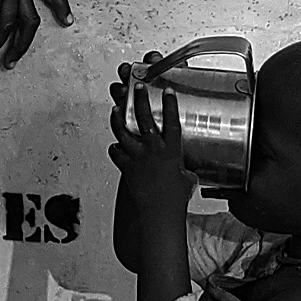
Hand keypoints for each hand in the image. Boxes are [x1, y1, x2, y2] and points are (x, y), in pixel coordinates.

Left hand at [108, 56, 195, 218]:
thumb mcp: (186, 180)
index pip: (171, 121)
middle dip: (141, 100)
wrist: (159, 212)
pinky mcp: (126, 167)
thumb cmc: (175, 199)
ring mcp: (137, 157)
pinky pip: (116, 153)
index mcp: (171, 150)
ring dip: (118, 118)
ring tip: (116, 108)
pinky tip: (114, 145)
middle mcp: (152, 150)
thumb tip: (186, 173)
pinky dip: (114, 148)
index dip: (170, 104)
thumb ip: (184, 171)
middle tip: (138, 88)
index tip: (167, 92)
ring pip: (123, 131)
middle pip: (145, 118)